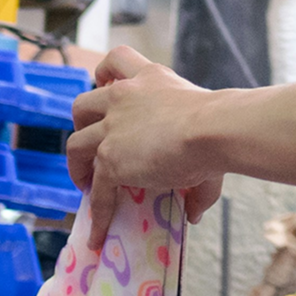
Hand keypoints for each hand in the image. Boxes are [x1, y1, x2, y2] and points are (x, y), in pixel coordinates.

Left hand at [65, 45, 225, 222]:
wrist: (212, 130)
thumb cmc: (220, 125)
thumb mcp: (205, 133)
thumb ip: (198, 172)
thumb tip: (195, 212)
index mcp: (150, 79)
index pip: (116, 61)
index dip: (104, 74)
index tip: (104, 86)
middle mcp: (124, 98)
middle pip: (83, 104)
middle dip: (82, 124)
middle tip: (94, 142)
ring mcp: (112, 129)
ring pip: (75, 143)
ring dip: (76, 164)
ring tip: (85, 183)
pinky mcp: (109, 159)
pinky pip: (96, 190)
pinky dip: (97, 212)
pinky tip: (99, 233)